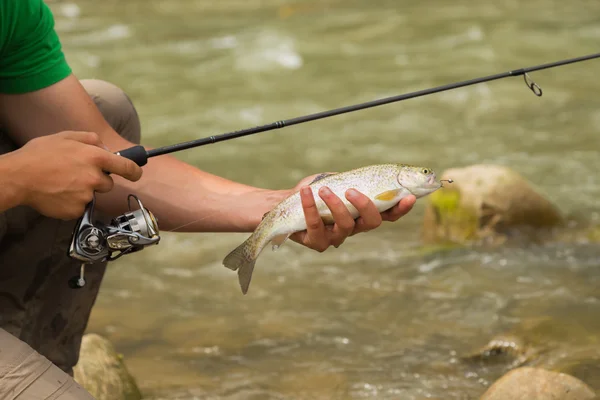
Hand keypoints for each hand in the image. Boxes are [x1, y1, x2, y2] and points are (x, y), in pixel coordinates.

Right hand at [9, 131, 142, 219]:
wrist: (18, 177)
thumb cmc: (39, 155)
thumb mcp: (65, 136)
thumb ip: (90, 139)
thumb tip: (105, 148)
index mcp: (96, 157)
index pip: (127, 167)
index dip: (135, 171)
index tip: (137, 174)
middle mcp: (95, 178)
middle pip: (108, 183)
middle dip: (97, 180)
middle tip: (76, 174)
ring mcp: (86, 196)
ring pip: (93, 195)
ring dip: (84, 191)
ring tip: (63, 183)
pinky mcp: (77, 210)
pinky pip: (81, 206)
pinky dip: (72, 202)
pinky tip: (58, 193)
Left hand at [289, 173, 416, 251]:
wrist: (285, 205)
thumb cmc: (315, 190)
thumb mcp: (336, 180)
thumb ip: (352, 177)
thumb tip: (368, 171)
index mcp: (363, 214)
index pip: (389, 214)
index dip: (401, 208)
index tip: (409, 197)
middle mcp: (354, 228)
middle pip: (372, 223)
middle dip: (366, 206)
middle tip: (352, 191)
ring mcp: (336, 237)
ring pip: (345, 226)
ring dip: (336, 205)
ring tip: (324, 190)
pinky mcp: (316, 242)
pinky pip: (316, 225)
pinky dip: (311, 206)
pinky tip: (306, 193)